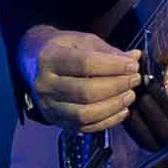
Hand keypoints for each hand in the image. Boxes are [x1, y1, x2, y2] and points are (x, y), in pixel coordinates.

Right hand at [18, 25, 142, 132]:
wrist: (34, 62)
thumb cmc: (63, 49)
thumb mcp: (82, 40)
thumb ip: (108, 51)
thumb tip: (134, 58)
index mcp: (49, 58)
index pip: (85, 64)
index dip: (113, 66)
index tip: (132, 65)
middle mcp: (45, 84)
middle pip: (85, 91)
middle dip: (116, 86)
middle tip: (134, 79)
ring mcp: (48, 105)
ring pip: (84, 113)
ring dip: (113, 106)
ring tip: (129, 95)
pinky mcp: (55, 120)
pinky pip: (84, 127)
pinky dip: (107, 121)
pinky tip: (121, 110)